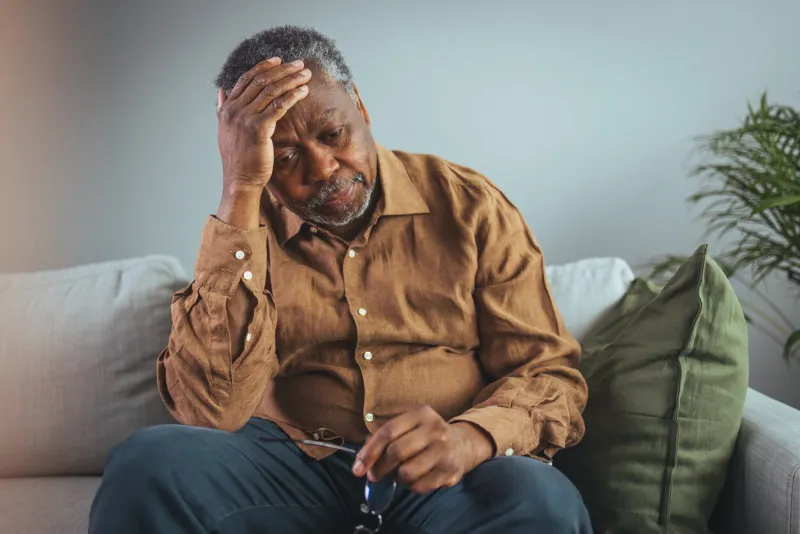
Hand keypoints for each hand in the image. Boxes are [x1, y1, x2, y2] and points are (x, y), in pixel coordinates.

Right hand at [214, 57, 310, 227]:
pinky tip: (304, 92)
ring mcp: (245, 118)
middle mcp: (234, 110)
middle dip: (282, 70)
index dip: (263, 67)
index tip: (279, 60)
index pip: (246, 79)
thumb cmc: (238, 159)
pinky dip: (292, 96)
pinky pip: (278, 106)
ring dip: (291, 80)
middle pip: (261, 81)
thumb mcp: (225, 131)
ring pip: (271, 91)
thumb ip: (222, 110)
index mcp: (227, 108)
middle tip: (299, 64)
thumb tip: (221, 93)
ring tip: (306, 74)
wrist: (239, 180)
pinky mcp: (258, 128)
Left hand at [351, 406, 493, 493]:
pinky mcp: (450, 470)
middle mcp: (434, 429)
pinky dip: (411, 486)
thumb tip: (361, 460)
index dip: (370, 452)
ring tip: (400, 473)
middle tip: (374, 476)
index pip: (388, 432)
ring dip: (397, 478)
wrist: (463, 444)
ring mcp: (444, 450)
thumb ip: (384, 438)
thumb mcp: (409, 426)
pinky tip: (415, 478)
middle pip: (396, 452)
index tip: (358, 467)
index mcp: (420, 414)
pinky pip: (420, 486)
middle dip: (380, 468)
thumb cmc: (426, 436)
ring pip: (407, 472)